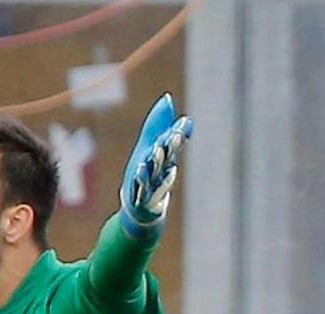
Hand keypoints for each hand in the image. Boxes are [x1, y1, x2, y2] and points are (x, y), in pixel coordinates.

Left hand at [119, 93, 193, 236]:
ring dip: (156, 161)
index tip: (185, 123)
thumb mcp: (150, 145)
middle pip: (166, 156)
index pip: (172, 144)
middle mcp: (159, 170)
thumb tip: (167, 97)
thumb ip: (158, 124)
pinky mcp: (139, 196)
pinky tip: (140, 169)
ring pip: (154, 171)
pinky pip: (141, 187)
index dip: (177, 134)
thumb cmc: (146, 173)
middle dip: (170, 146)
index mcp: (163, 158)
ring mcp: (150, 184)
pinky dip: (141, 179)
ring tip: (156, 150)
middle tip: (175, 135)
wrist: (139, 205)